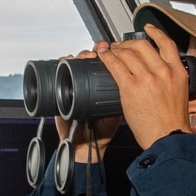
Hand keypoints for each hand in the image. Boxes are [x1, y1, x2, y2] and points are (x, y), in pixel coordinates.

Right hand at [55, 41, 120, 162]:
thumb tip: (136, 80)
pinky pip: (59, 74)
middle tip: (100, 50)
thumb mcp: (118, 112)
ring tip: (86, 56)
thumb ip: (126, 98)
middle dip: (95, 51)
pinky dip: (62, 64)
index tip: (113, 48)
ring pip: (76, 63)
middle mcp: (89, 84)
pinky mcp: (61, 93)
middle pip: (91, 59)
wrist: (86, 146)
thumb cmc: (102, 132)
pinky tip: (66, 60)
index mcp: (104, 87)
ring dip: (81, 55)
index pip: (107, 63)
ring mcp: (75, 86)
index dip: (110, 53)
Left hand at [96, 24, 190, 148]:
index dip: (155, 33)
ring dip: (116, 50)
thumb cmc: (173, 124)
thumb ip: (170, 80)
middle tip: (121, 46)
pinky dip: (108, 58)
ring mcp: (147, 78)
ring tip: (110, 52)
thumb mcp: (180, 95)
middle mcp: (164, 72)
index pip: (166, 43)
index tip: (148, 30)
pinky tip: (103, 57)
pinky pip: (116, 66)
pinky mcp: (131, 88)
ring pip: (128, 53)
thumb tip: (159, 74)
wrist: (169, 139)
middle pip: (143, 45)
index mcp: (178, 72)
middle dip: (129, 43)